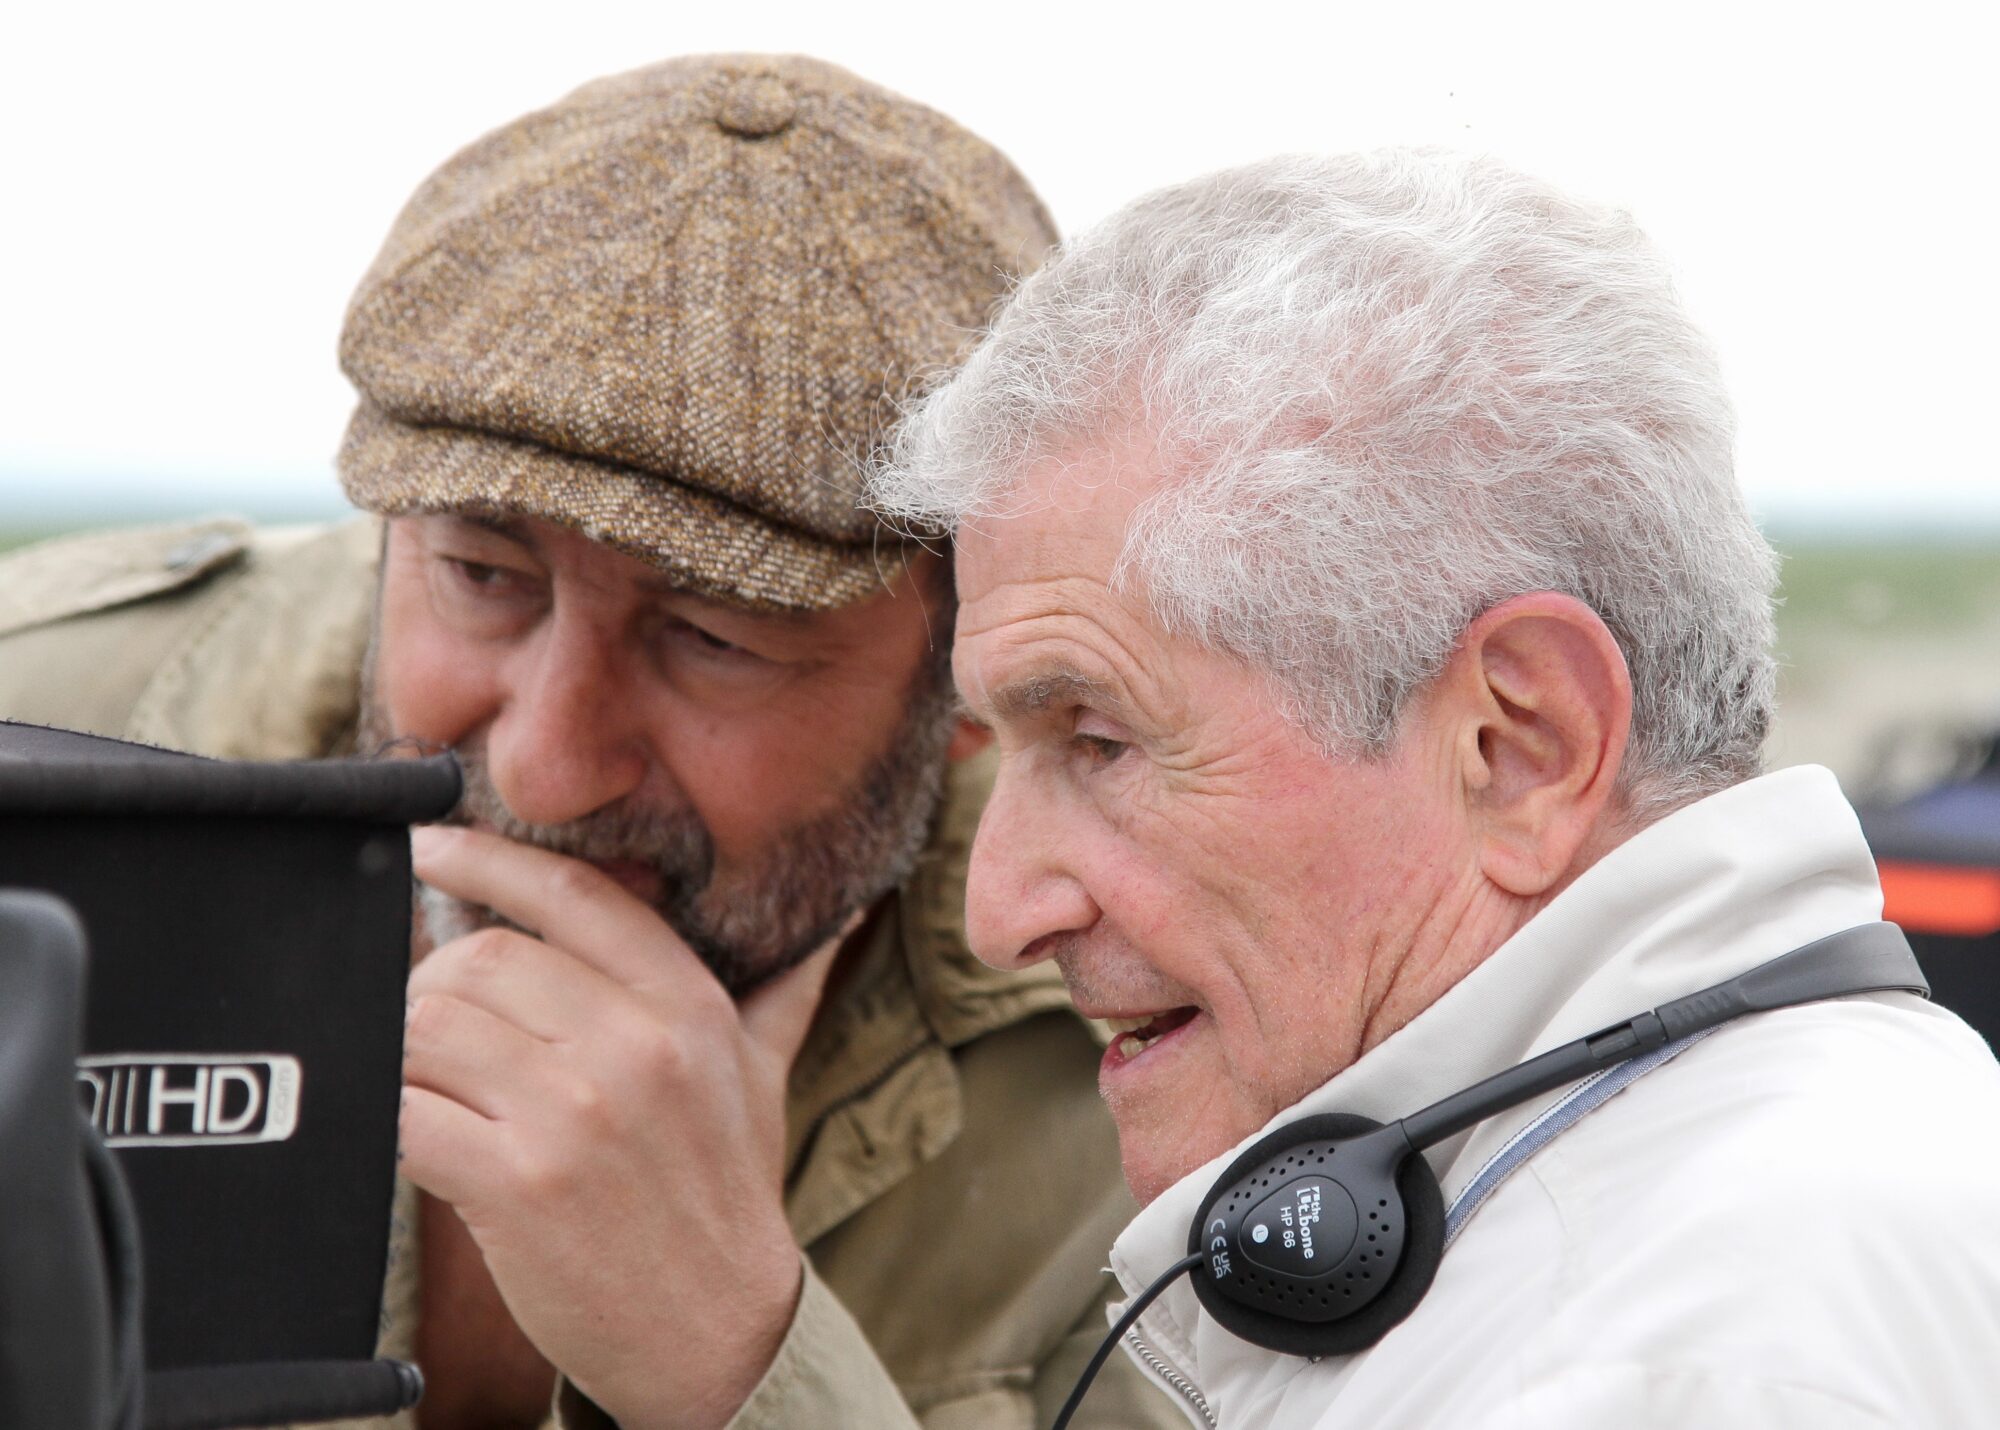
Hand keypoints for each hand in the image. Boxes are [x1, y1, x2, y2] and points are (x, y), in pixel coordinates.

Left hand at [400, 825, 843, 1429]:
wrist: (719, 1333)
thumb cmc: (726, 1193)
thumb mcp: (763, 1074)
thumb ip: (784, 986)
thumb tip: (843, 912)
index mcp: (689, 1006)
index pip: (572, 895)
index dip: (488, 859)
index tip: (430, 844)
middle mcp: (636, 1047)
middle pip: (480, 958)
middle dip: (434, 982)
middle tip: (433, 1020)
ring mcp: (575, 1115)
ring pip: (431, 1027)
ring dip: (405, 1051)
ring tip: (428, 1079)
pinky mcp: (518, 1185)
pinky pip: (408, 1113)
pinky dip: (392, 1114)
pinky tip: (416, 1130)